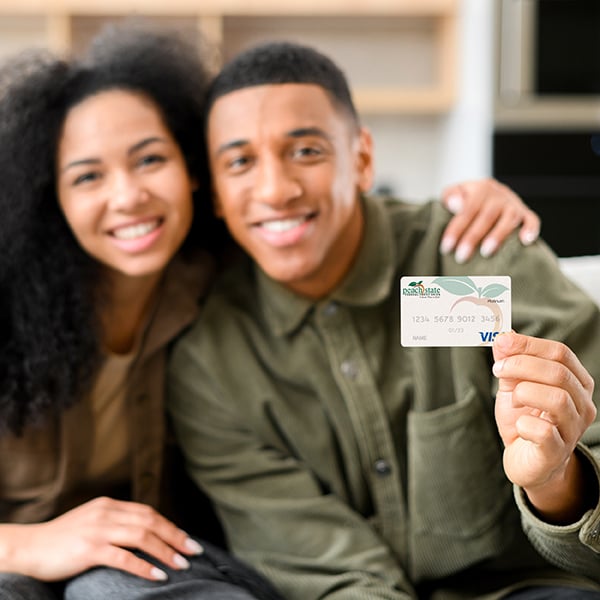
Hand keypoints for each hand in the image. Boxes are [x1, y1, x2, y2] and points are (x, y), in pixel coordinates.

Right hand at [0, 497, 203, 581]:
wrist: (28, 547)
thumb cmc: (61, 539)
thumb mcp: (92, 522)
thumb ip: (115, 522)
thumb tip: (145, 532)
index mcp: (109, 504)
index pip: (148, 512)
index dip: (170, 526)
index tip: (186, 539)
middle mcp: (106, 513)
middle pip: (150, 522)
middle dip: (175, 537)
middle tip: (194, 551)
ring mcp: (98, 530)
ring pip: (142, 537)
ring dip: (165, 551)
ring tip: (182, 564)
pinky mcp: (88, 549)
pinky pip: (124, 558)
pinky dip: (144, 566)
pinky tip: (158, 575)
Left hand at [440, 178, 539, 262]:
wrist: (486, 193)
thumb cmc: (465, 199)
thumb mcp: (454, 193)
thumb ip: (450, 196)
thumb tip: (456, 204)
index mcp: (480, 189)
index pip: (467, 209)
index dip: (456, 229)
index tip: (446, 248)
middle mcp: (499, 195)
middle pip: (487, 216)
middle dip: (473, 237)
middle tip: (461, 257)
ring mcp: (514, 204)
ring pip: (509, 219)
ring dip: (498, 236)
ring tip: (486, 253)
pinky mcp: (526, 213)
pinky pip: (532, 219)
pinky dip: (531, 229)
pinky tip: (526, 241)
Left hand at [492, 332, 595, 521]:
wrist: (526, 461)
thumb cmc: (524, 419)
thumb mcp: (512, 385)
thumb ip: (509, 362)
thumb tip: (503, 337)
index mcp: (575, 382)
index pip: (560, 353)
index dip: (529, 345)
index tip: (502, 344)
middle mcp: (582, 404)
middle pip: (558, 372)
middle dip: (521, 366)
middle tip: (498, 369)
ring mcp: (573, 429)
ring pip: (557, 398)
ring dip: (524, 392)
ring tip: (513, 399)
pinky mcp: (557, 452)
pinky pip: (545, 431)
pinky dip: (524, 424)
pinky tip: (519, 426)